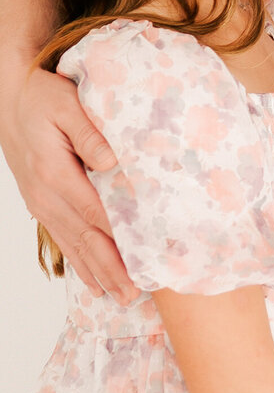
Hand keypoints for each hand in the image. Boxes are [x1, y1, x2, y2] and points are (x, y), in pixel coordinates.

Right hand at [0, 64, 135, 300]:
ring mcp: (42, 203)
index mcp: (55, 173)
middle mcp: (46, 195)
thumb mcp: (66, 104)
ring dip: (98, 271)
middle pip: (85, 238)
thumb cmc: (43, 97)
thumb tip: (113, 161)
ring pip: (74, 244)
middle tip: (135, 294)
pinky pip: (63, 239)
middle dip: (111, 268)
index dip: (119, 239)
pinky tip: (93, 280)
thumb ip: (90, 133)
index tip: (142, 260)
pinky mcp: (43, 204)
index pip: (95, 213)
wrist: (12, 100)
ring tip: (121, 295)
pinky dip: (80, 262)